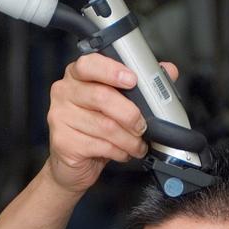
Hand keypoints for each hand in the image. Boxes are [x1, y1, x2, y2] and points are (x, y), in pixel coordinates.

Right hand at [46, 53, 178, 193]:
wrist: (73, 164)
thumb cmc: (94, 129)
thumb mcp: (117, 104)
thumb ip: (141, 85)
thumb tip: (168, 71)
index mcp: (77, 76)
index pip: (89, 64)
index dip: (112, 71)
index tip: (132, 80)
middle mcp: (64, 92)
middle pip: (102, 96)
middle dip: (130, 114)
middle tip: (142, 126)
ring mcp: (60, 116)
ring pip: (104, 125)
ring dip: (128, 139)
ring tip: (136, 145)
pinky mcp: (63, 141)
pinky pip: (99, 145)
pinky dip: (118, 152)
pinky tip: (122, 153)